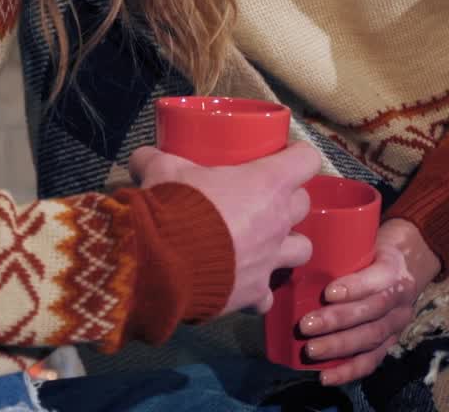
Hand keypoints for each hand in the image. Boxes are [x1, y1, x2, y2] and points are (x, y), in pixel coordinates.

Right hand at [127, 142, 320, 315]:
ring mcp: (270, 260)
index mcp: (266, 183)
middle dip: (289, 198)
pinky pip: (268, 293)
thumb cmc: (174, 205)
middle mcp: (278, 221)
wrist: (161, 264)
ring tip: (266, 242)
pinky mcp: (254, 293)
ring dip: (287, 244)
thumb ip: (154, 159)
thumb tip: (141, 157)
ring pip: (302, 249)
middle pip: (304, 204)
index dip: (298, 155)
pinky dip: (258, 289)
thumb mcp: (162, 169)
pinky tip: (242, 282)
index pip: (307, 160)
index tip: (283, 154)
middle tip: (264, 196)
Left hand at [295, 218, 440, 385]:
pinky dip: (348, 371)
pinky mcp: (390, 344)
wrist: (404, 269)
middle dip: (337, 322)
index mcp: (393, 271)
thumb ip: (341, 247)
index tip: (327, 293)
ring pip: (370, 339)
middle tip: (306, 326)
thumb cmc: (371, 252)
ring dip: (338, 347)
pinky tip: (325, 376)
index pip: (376, 282)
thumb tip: (297, 244)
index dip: (354, 289)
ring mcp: (396, 326)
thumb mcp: (365, 242)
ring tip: (310, 350)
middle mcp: (400, 301)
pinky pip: (371, 362)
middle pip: (370, 315)